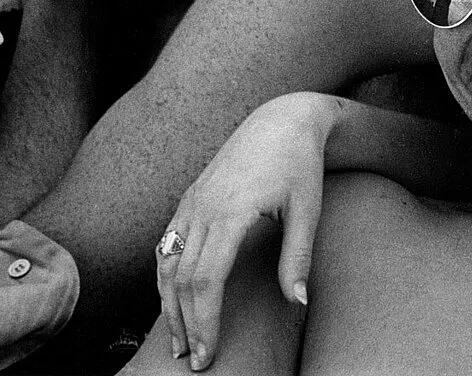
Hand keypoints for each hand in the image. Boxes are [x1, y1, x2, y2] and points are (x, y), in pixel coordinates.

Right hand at [156, 92, 337, 370]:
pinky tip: (171, 303)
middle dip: (185, 324)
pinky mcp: (188, 200)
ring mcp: (190, 203)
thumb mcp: (308, 209)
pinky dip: (164, 278)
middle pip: (181, 280)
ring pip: (166, 265)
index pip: (206, 281)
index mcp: (231, 212)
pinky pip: (166, 245)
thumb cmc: (300, 164)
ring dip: (169, 307)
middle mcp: (202, 208)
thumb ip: (299, 256)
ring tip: (177, 342)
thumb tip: (297, 302)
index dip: (204, 322)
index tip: (207, 354)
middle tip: (193, 361)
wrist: (281, 119)